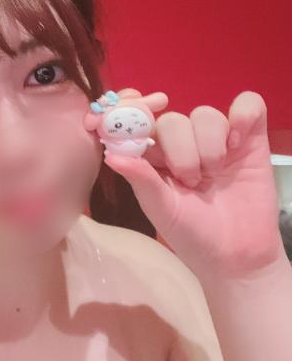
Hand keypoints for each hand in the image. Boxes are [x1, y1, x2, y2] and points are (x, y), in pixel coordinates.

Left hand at [92, 88, 282, 278]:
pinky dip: (242, 117)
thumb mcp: (161, 208)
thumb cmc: (191, 232)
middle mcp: (182, 140)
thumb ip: (140, 178)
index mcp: (152, 153)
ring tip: (213, 177)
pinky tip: (238, 144)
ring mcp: (216, 137)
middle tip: (190, 182)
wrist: (236, 256)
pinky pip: (248, 104)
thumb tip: (110, 155)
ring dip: (209, 147)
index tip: (131, 119)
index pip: (138, 117)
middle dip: (180, 152)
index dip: (130, 110)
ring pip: (205, 114)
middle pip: (172, 119)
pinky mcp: (249, 137)